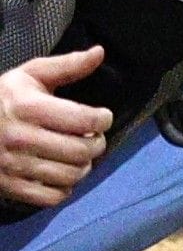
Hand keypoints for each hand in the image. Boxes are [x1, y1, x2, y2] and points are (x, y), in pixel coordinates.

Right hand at [0, 46, 109, 209]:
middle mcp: (21, 138)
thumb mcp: (29, 75)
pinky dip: (64, 189)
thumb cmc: (1, 98)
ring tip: (80, 156)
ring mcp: (13, 165)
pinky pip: (50, 198)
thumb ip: (67, 65)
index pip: (84, 119)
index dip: (103, 119)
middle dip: (97, 144)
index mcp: (30, 108)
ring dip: (84, 167)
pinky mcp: (7, 186)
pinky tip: (62, 175)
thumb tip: (100, 52)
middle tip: (94, 138)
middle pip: (81, 151)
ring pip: (70, 176)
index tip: (102, 117)